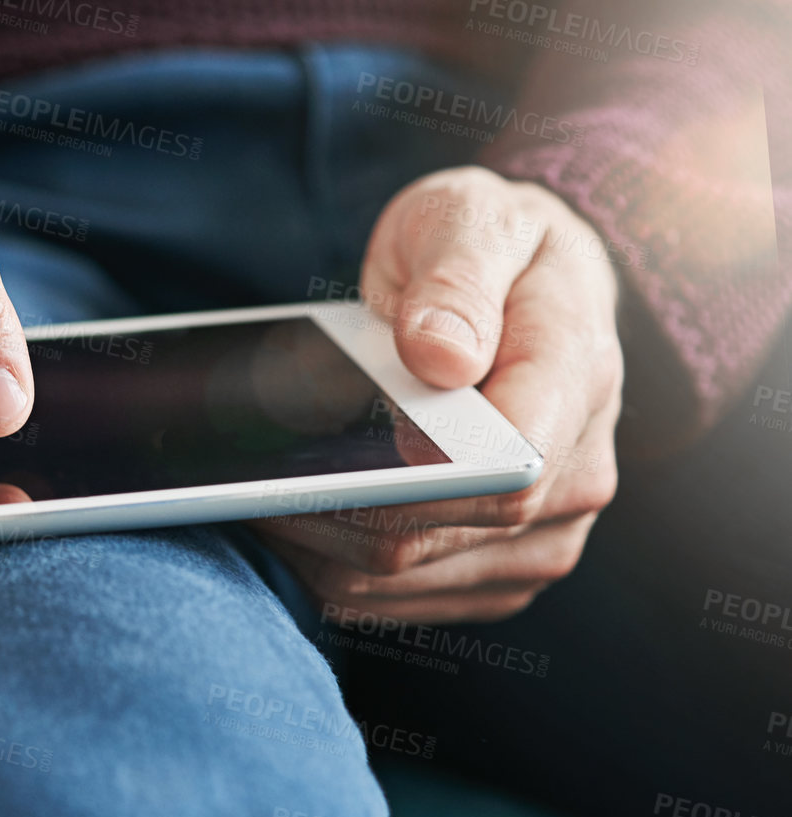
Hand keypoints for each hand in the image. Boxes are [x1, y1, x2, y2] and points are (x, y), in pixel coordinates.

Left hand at [253, 166, 623, 621]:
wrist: (517, 282)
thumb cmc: (488, 242)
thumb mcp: (470, 218)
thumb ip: (457, 281)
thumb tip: (441, 357)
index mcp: (577, 384)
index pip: (507, 472)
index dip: (409, 485)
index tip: (322, 465)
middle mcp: (577, 477)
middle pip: (430, 536)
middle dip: (326, 511)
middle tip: (240, 477)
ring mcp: (540, 536)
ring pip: (399, 576)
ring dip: (312, 544)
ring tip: (248, 493)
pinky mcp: (495, 569)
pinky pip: (395, 597)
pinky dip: (326, 564)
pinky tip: (283, 521)